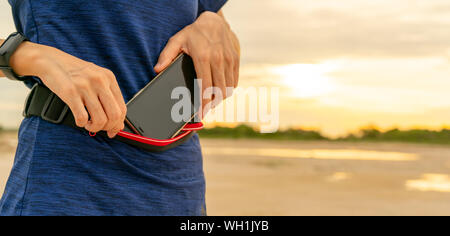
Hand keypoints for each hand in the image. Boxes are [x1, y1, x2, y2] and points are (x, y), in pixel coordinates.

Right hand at [10, 42, 126, 137]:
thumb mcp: (96, 78)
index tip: (112, 130)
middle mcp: (100, 81)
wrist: (50, 60)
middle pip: (114, 115)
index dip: (119, 124)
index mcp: (109, 78)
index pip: (122, 108)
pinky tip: (79, 120)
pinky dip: (81, 124)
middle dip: (108, 127)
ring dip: (94, 128)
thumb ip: (108, 98)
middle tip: (100, 129)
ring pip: (99, 119)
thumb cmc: (74, 72)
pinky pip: (82, 117)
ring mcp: (85, 86)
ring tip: (88, 124)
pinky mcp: (70, 92)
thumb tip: (118, 124)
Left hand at [154, 11, 239, 117]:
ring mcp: (229, 60)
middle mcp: (218, 59)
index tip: (201, 113)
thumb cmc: (194, 33)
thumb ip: (166, 55)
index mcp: (203, 57)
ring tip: (212, 102)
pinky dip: (228, 89)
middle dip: (212, 104)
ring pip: (228, 88)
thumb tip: (157, 69)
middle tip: (205, 110)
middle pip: (219, 91)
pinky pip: (234, 82)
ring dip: (220, 98)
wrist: (214, 21)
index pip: (205, 86)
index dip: (204, 103)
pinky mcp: (235, 60)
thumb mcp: (176, 40)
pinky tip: (220, 92)